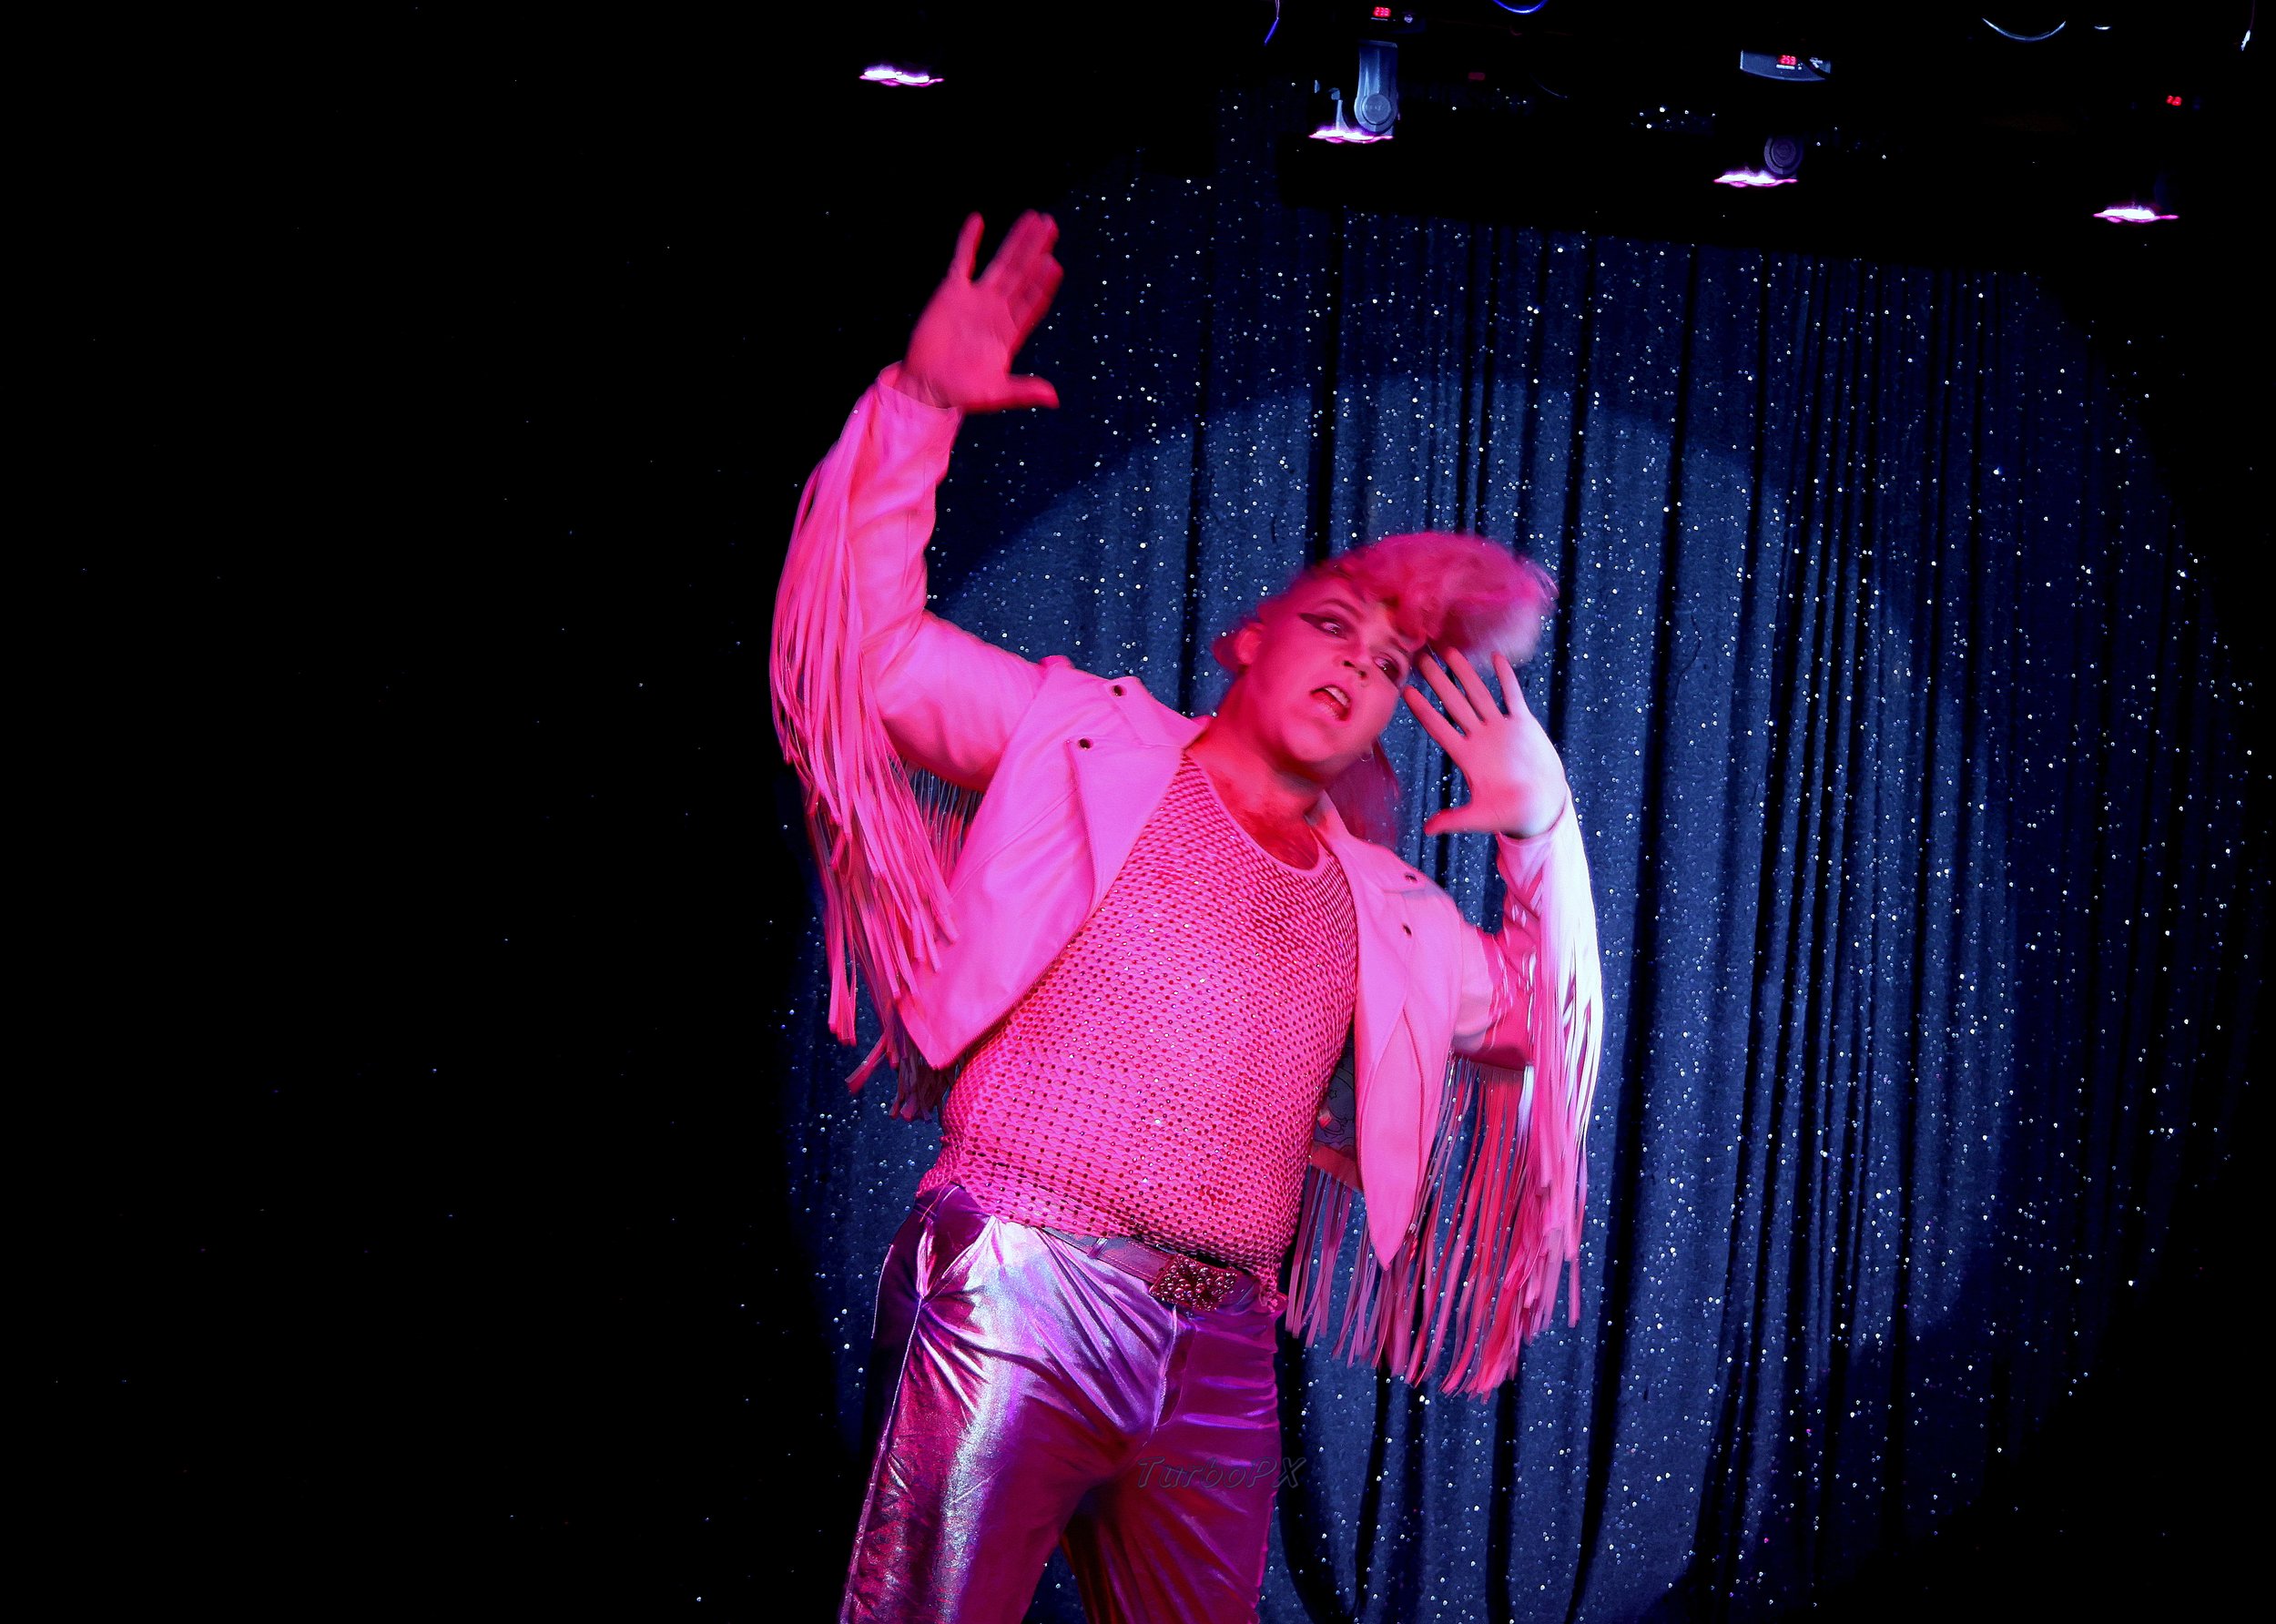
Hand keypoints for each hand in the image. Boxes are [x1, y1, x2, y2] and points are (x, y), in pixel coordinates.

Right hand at [897, 212, 1062, 412]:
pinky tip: (977, 221)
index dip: (1043, 284)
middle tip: (1052, 226)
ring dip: (1017, 241)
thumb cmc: (960, 394)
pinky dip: (968, 242)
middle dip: (1037, 251)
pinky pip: (961, 262)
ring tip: (1033, 219)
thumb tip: (1054, 399)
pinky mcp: (951, 294)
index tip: (1054, 265)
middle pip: (1023, 275)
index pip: (1033, 302)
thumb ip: (1023, 391)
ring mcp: (976, 300)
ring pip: (1001, 263)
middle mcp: (997, 311)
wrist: (925, 387)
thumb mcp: (995, 394)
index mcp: (1010, 333)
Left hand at [1403, 649, 1569, 839]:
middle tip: (1420, 658)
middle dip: (1437, 681)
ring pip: (1479, 694)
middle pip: (1454, 703)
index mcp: (1467, 758)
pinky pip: (1512, 696)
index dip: (1423, 711)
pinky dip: (1505, 677)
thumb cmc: (1511, 815)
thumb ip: (1455, 820)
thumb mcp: (1481, 817)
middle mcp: (1479, 738)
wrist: (1542, 808)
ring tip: (1449, 651)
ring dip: (1465, 673)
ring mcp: (1501, 729)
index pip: (1439, 728)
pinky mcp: (1524, 725)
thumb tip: (1428, 830)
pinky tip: (1495, 657)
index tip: (1406, 691)